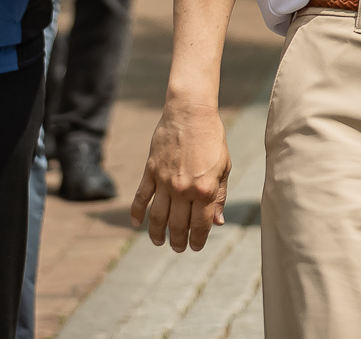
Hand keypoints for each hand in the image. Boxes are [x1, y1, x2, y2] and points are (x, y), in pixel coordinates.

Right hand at [133, 100, 229, 250]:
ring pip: (157, 217)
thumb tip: (217, 222)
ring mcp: (164, 181)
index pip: (200, 224)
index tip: (195, 247)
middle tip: (178, 248)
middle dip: (178, 240)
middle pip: (177, 224)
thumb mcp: (223, 167)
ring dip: (157, 233)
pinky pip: (140, 198)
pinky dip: (137, 213)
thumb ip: (219, 196)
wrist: (191, 113)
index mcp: (205, 189)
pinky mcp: (150, 172)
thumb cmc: (212, 139)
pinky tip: (136, 224)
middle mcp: (183, 189)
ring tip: (159, 242)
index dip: (198, 239)